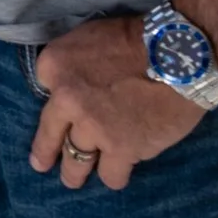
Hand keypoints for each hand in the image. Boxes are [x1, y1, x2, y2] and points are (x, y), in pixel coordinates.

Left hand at [29, 15, 210, 189]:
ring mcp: (92, 128)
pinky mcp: (121, 150)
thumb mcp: (87, 38)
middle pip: (49, 136)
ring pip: (76, 164)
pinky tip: (116, 173)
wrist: (176, 55)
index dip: (56, 99)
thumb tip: (71, 85)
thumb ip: (72, 65)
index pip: (42, 90)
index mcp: (54, 67)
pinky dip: (114, 174)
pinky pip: (110, 175)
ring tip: (74, 180)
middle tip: (42, 165)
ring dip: (75, 173)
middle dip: (44, 155)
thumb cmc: (135, 38)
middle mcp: (65, 100)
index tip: (59, 110)